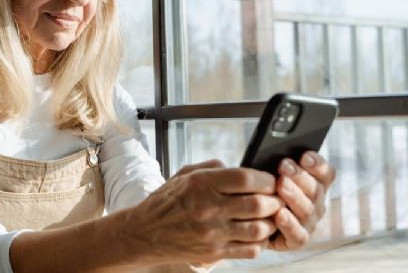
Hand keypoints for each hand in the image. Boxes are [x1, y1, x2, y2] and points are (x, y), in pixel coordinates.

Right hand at [122, 159, 282, 265]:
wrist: (144, 233)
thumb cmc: (165, 202)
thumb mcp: (184, 175)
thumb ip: (213, 169)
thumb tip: (241, 168)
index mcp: (201, 184)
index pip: (245, 178)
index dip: (265, 179)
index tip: (271, 181)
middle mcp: (207, 208)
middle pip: (257, 204)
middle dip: (274, 201)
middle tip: (277, 199)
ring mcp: (212, 233)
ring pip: (258, 229)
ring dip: (270, 223)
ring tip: (269, 217)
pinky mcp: (213, 253)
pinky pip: (249, 249)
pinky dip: (259, 242)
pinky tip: (256, 234)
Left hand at [269, 151, 335, 250]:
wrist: (249, 221)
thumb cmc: (261, 190)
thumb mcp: (268, 174)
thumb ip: (277, 166)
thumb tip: (277, 153)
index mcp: (315, 185)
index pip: (326, 173)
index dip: (317, 164)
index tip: (304, 155)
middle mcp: (316, 204)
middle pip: (315, 189)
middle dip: (299, 176)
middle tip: (283, 165)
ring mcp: (309, 223)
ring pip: (307, 210)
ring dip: (294, 196)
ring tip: (280, 185)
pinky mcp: (298, 241)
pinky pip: (298, 234)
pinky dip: (290, 224)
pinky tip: (279, 214)